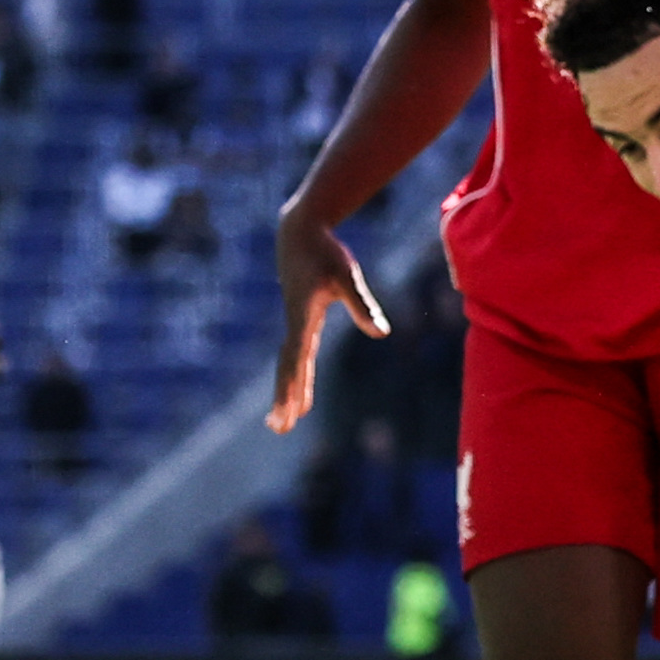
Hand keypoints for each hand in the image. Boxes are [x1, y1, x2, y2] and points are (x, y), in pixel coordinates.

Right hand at [268, 206, 387, 435]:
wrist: (301, 231)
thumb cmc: (325, 252)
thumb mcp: (347, 277)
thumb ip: (363, 305)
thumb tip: (381, 334)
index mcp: (303, 319)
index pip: (297, 360)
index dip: (294, 386)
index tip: (291, 410)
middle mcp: (294, 324)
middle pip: (287, 368)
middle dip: (284, 398)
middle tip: (278, 429)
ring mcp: (295, 322)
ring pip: (289, 364)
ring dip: (287, 391)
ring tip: (282, 421)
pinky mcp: (299, 318)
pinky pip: (295, 354)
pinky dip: (295, 374)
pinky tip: (299, 387)